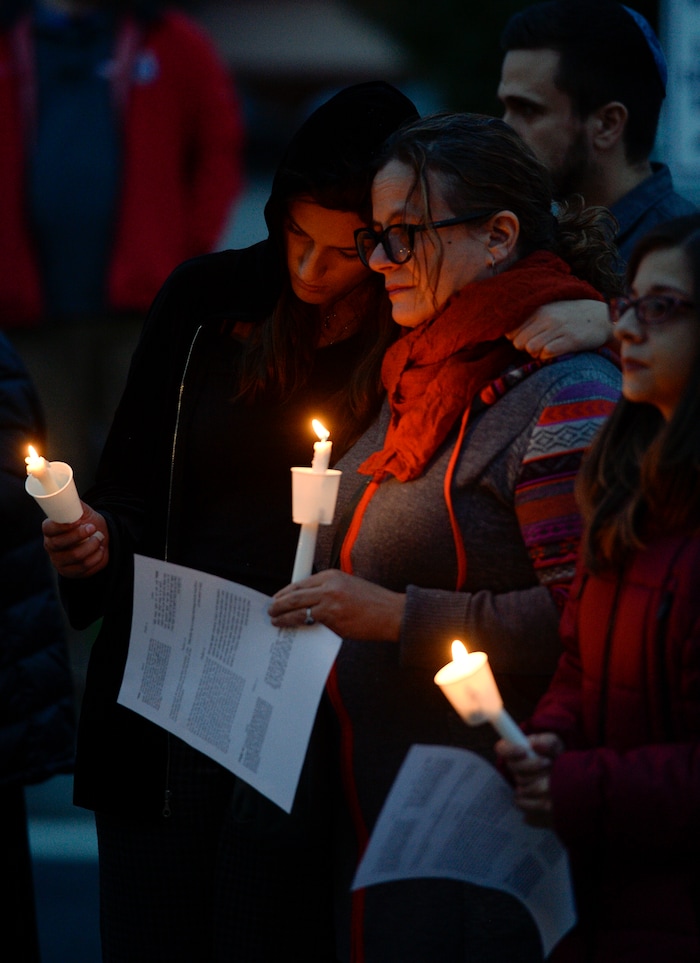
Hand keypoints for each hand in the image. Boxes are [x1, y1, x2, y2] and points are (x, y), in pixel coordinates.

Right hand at [42, 502, 108, 577]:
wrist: (100, 539)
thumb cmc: (88, 523)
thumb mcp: (83, 511)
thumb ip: (75, 504)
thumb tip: (69, 492)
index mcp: (50, 530)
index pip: (48, 528)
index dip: (60, 526)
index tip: (76, 522)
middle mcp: (51, 546)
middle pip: (59, 544)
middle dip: (79, 535)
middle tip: (93, 528)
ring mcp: (60, 561)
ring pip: (74, 556)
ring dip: (91, 546)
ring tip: (99, 538)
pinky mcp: (70, 572)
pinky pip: (84, 567)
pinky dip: (96, 557)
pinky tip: (100, 549)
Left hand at [269, 569, 404, 641]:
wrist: (391, 614)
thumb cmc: (374, 603)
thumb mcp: (349, 586)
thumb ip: (329, 591)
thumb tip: (308, 602)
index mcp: (332, 575)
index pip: (301, 582)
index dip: (286, 591)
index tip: (278, 597)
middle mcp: (329, 586)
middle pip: (295, 594)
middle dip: (279, 603)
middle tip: (270, 609)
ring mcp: (329, 603)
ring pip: (297, 609)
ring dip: (283, 615)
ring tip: (275, 620)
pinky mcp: (332, 619)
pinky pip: (309, 622)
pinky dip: (297, 625)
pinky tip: (290, 628)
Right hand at [495, 732, 563, 815]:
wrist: (565, 777)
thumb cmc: (556, 756)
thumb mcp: (555, 744)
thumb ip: (547, 741)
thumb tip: (534, 744)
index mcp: (516, 750)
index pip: (502, 749)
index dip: (510, 751)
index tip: (524, 751)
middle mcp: (515, 768)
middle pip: (514, 769)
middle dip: (532, 765)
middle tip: (548, 762)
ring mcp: (520, 785)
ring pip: (522, 785)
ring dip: (540, 781)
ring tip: (553, 776)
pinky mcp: (526, 802)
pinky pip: (525, 804)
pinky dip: (538, 801)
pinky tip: (550, 796)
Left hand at [507, 299, 612, 358]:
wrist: (602, 317)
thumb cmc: (571, 316)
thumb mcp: (550, 310)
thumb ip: (530, 318)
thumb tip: (508, 334)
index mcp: (539, 309)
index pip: (511, 331)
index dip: (516, 339)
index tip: (527, 339)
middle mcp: (547, 317)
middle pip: (519, 342)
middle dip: (524, 349)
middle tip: (537, 346)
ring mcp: (559, 328)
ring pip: (531, 348)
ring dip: (536, 354)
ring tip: (545, 349)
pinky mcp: (571, 340)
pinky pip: (547, 353)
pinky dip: (547, 357)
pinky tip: (554, 352)